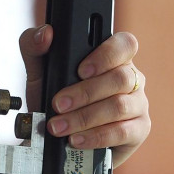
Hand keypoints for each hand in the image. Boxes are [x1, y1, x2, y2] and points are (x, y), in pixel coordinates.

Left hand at [19, 25, 149, 168]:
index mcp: (112, 58)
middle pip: (120, 79)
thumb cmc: (54, 99)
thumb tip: (45, 34)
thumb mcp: (39, 72)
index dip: (106, 55)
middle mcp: (130, 78)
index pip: (125, 44)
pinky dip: (95, 136)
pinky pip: (123, 132)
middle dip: (84, 93)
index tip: (81, 70)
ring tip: (59, 126)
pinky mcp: (138, 130)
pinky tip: (76, 139)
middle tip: (59, 104)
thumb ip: (35, 46)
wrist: (54, 136)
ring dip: (84, 118)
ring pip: (119, 106)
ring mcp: (137, 104)